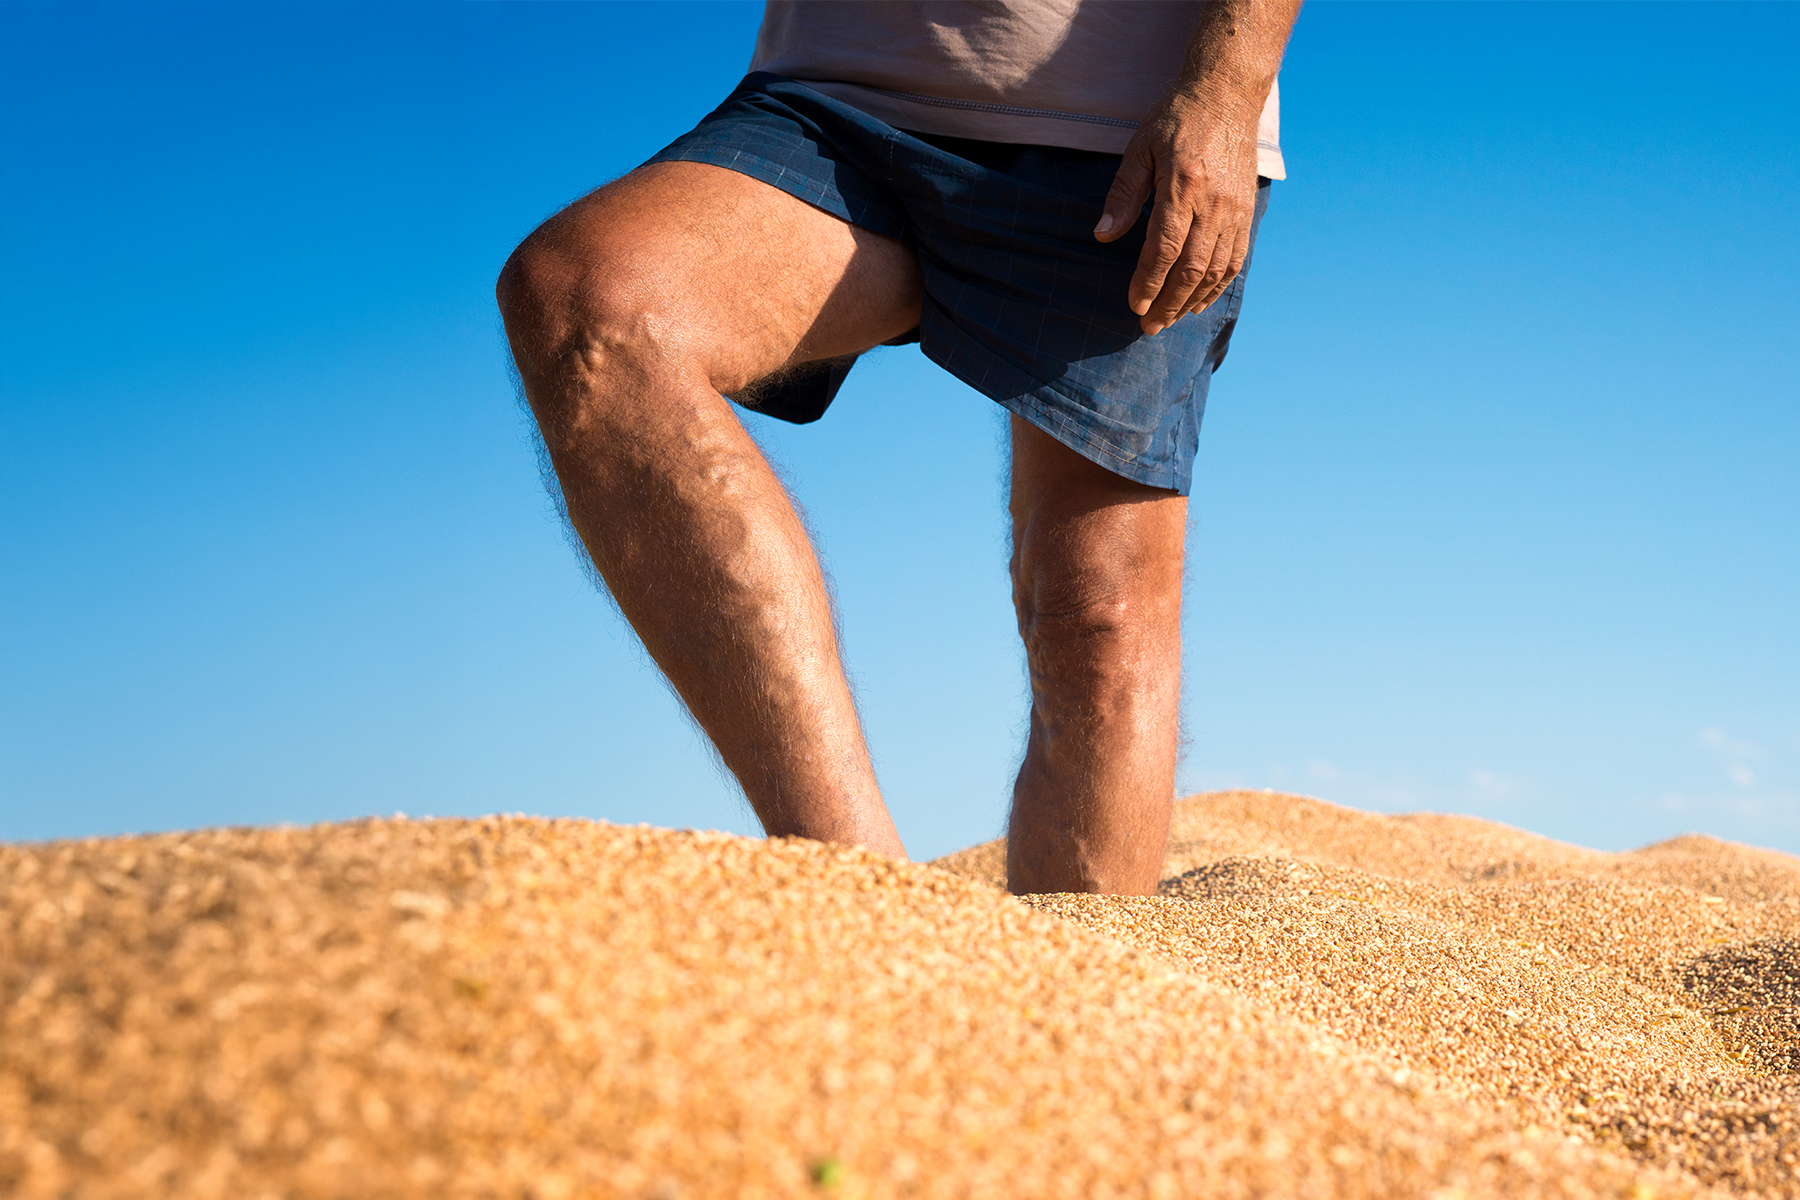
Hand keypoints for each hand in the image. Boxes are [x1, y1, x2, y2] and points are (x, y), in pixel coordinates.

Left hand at [1094, 85, 1262, 335]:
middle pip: (1191, 269)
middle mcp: (1214, 204)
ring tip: (1170, 320)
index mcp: (1183, 187)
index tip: (1134, 306)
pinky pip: (1236, 259)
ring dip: (1191, 301)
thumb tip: (1102, 236)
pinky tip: (1199, 301)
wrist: (1226, 94)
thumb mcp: (1141, 149)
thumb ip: (1123, 195)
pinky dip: (1217, 286)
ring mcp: (1235, 210)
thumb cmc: (1176, 120)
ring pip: (1215, 270)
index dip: (1148, 283)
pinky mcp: (1247, 211)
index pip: (1163, 249)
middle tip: (1148, 327)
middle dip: (1168, 304)